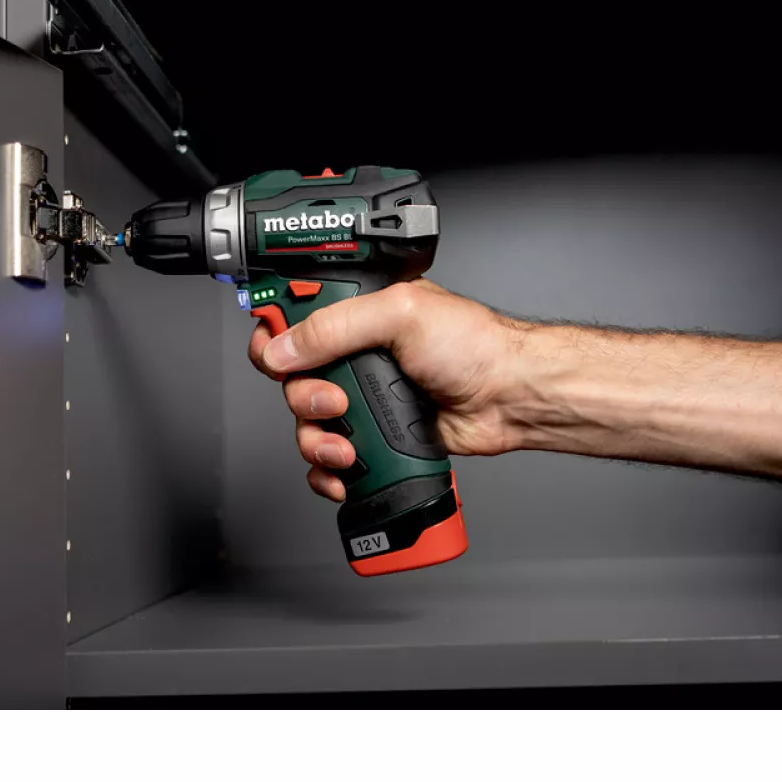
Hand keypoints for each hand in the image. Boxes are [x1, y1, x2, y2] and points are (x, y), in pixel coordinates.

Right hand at [246, 278, 530, 501]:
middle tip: (335, 400)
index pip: (293, 317)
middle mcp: (355, 352)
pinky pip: (328, 458)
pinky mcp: (373, 434)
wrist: (509, 398)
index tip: (273, 355)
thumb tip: (283, 346)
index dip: (272, 336)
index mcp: (357, 311)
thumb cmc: (473, 345)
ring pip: (306, 422)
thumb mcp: (400, 314)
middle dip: (302, 396)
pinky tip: (344, 470)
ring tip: (347, 444)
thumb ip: (336, 326)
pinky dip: (326, 470)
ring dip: (316, 438)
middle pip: (290, 378)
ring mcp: (363, 395)